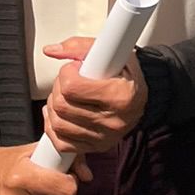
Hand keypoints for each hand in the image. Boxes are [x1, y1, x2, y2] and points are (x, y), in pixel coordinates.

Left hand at [41, 37, 147, 155]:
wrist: (143, 98)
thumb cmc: (127, 75)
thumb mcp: (113, 52)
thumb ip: (80, 47)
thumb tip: (52, 51)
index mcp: (120, 96)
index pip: (72, 87)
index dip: (67, 72)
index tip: (74, 67)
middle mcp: (113, 121)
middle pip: (62, 106)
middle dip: (58, 88)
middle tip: (69, 80)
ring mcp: (103, 137)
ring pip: (57, 124)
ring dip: (54, 107)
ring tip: (65, 96)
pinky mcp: (95, 147)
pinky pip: (61, 143)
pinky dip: (54, 128)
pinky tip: (61, 115)